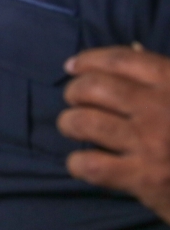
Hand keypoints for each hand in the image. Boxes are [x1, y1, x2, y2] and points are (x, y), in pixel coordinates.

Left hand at [57, 45, 169, 222]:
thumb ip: (165, 76)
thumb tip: (131, 50)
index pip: (120, 60)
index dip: (88, 60)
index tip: (71, 66)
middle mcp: (160, 108)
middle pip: (93, 88)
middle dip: (74, 91)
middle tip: (73, 100)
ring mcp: (151, 144)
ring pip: (85, 122)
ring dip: (69, 123)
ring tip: (72, 127)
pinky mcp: (144, 179)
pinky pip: (90, 165)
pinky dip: (77, 163)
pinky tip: (82, 163)